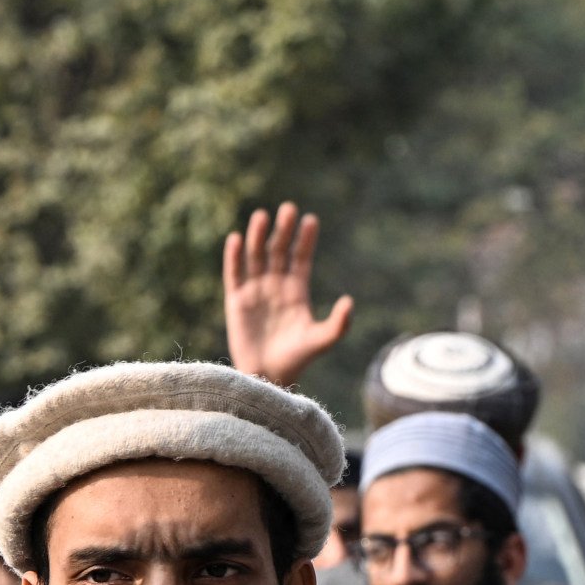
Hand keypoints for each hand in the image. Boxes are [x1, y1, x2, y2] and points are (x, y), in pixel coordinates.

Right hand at [222, 205, 354, 384]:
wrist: (268, 376)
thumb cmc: (297, 358)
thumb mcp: (321, 340)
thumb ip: (338, 324)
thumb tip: (350, 301)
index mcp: (297, 290)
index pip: (301, 257)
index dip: (305, 239)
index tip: (311, 219)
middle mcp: (276, 284)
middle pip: (279, 249)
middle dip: (283, 229)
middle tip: (289, 208)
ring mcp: (255, 290)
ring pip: (256, 255)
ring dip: (258, 235)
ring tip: (262, 216)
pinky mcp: (236, 299)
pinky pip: (234, 272)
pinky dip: (234, 256)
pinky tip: (236, 238)